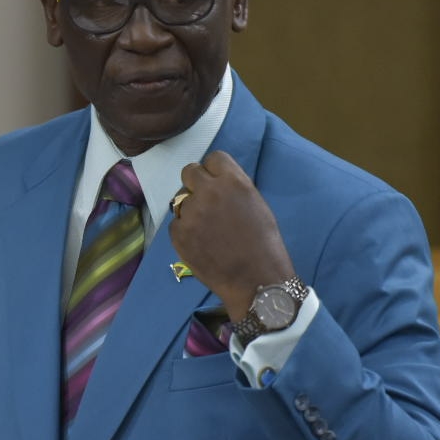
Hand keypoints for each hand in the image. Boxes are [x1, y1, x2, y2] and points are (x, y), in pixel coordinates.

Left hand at [167, 151, 295, 322]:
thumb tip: (216, 181)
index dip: (215, 170)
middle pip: (189, 171)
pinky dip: (185, 232)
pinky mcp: (178, 234)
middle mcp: (208, 192)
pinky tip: (201, 244)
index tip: (217, 183)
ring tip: (207, 230)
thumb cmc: (264, 244)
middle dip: (196, 183)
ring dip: (190, 210)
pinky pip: (176, 224)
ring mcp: (190, 213)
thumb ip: (233, 188)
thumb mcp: (256, 204)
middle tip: (205, 201)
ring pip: (181, 200)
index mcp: (233, 182)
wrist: (256, 281)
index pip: (214, 158)